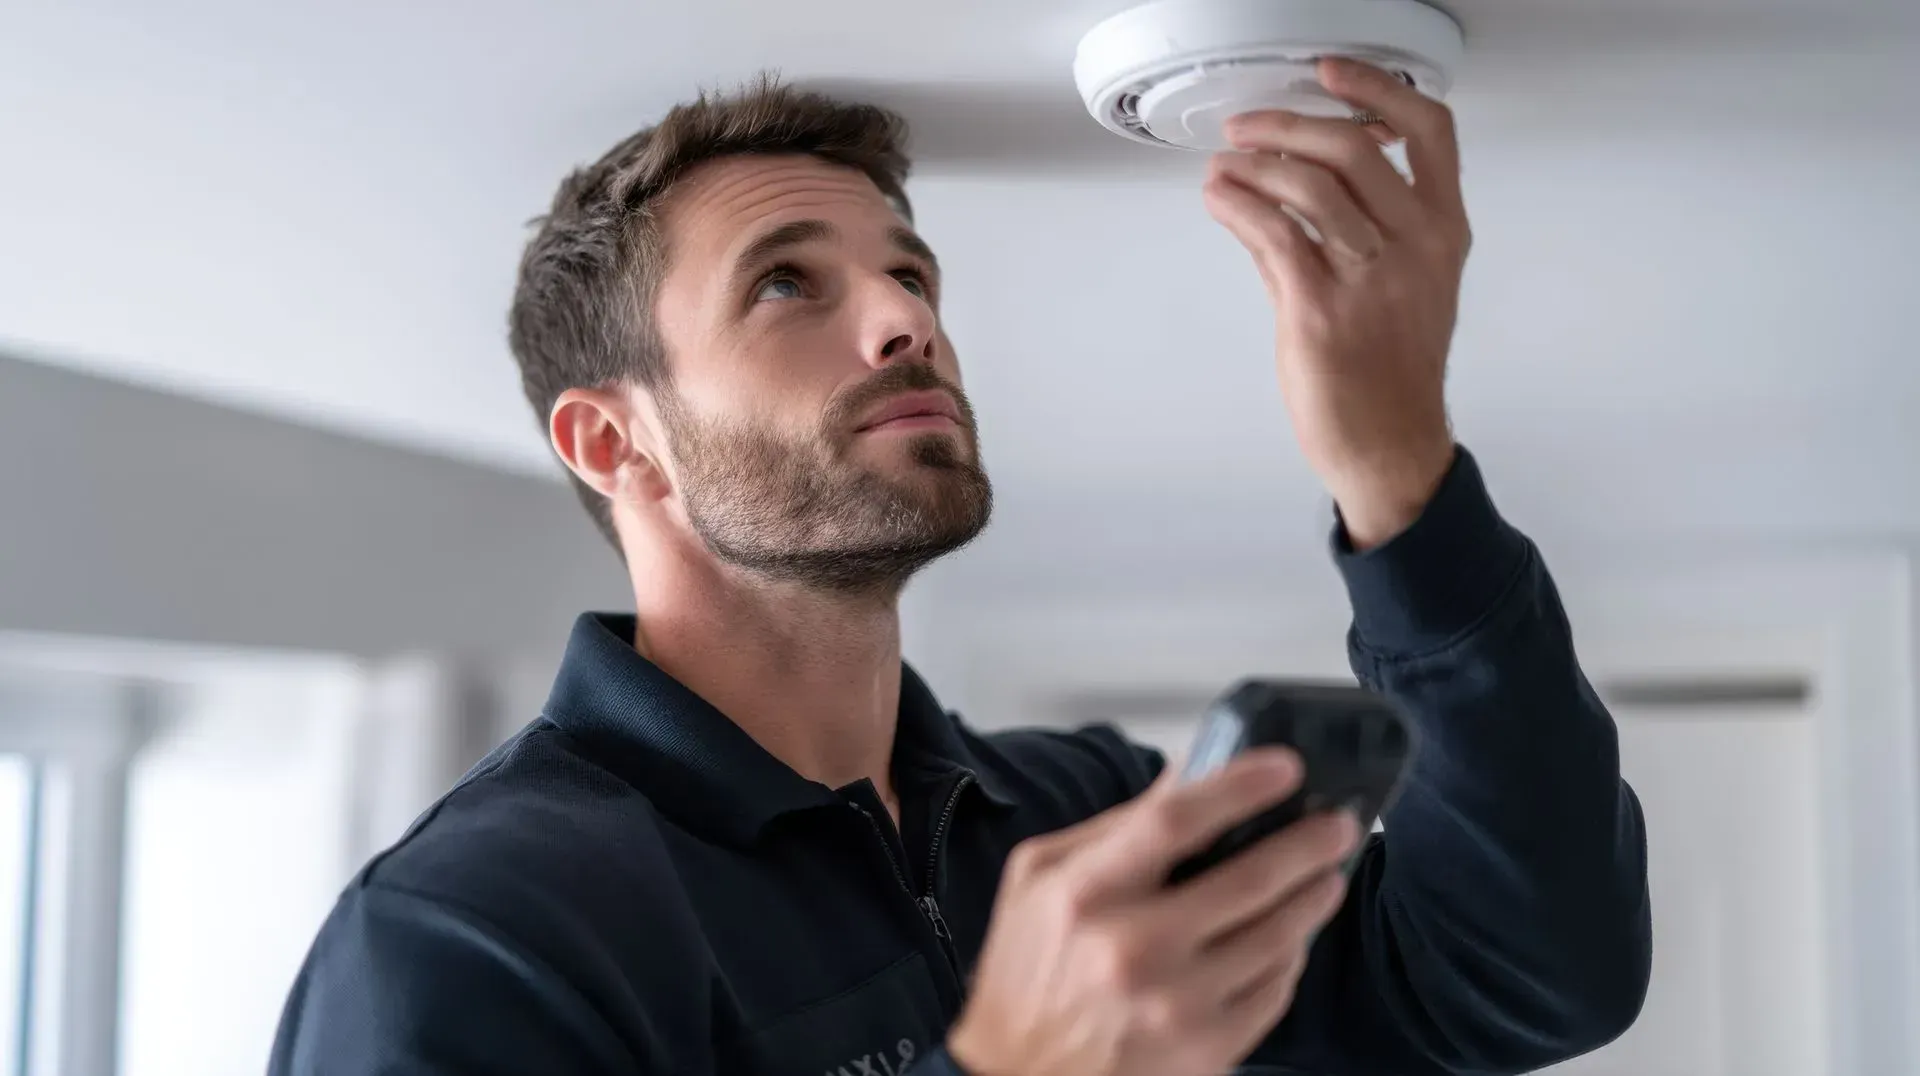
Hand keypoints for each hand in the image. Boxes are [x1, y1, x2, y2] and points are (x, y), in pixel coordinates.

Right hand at [945, 750, 1360, 1075]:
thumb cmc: (1026, 975)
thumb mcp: (1040, 879)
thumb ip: (1114, 825)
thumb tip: (1188, 773)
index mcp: (1084, 894)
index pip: (1175, 820)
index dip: (1239, 787)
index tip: (1284, 767)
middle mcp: (1130, 950)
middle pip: (1248, 878)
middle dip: (1307, 844)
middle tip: (1336, 825)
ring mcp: (1173, 1006)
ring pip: (1276, 937)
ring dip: (1313, 898)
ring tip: (1324, 876)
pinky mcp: (1204, 1051)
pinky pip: (1274, 992)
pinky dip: (1291, 958)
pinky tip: (1290, 938)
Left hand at [1203, 58, 1470, 548]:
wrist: (1390, 442)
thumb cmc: (1394, 369)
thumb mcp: (1402, 286)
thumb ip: (1355, 228)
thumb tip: (1287, 179)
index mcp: (1442, 232)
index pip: (1430, 131)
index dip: (1378, 88)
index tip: (1333, 71)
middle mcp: (1414, 247)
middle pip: (1354, 146)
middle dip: (1288, 123)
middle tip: (1248, 126)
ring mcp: (1369, 278)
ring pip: (1308, 184)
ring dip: (1253, 163)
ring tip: (1225, 163)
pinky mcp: (1320, 310)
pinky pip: (1273, 234)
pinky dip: (1236, 204)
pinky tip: (1219, 197)